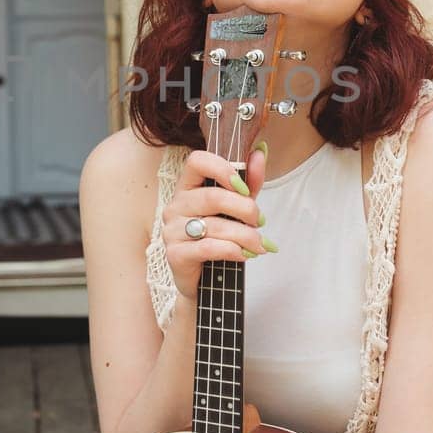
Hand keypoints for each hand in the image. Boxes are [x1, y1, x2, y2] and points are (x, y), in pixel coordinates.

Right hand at [164, 145, 269, 302]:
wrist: (205, 280)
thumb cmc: (219, 237)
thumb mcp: (237, 207)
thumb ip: (249, 181)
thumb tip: (261, 151)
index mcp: (188, 186)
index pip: (197, 161)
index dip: (223, 169)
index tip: (244, 188)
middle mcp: (175, 205)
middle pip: (212, 197)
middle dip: (245, 209)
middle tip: (260, 222)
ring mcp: (172, 230)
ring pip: (214, 225)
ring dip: (245, 235)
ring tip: (259, 244)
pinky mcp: (175, 254)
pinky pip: (207, 248)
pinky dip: (232, 250)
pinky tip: (244, 255)